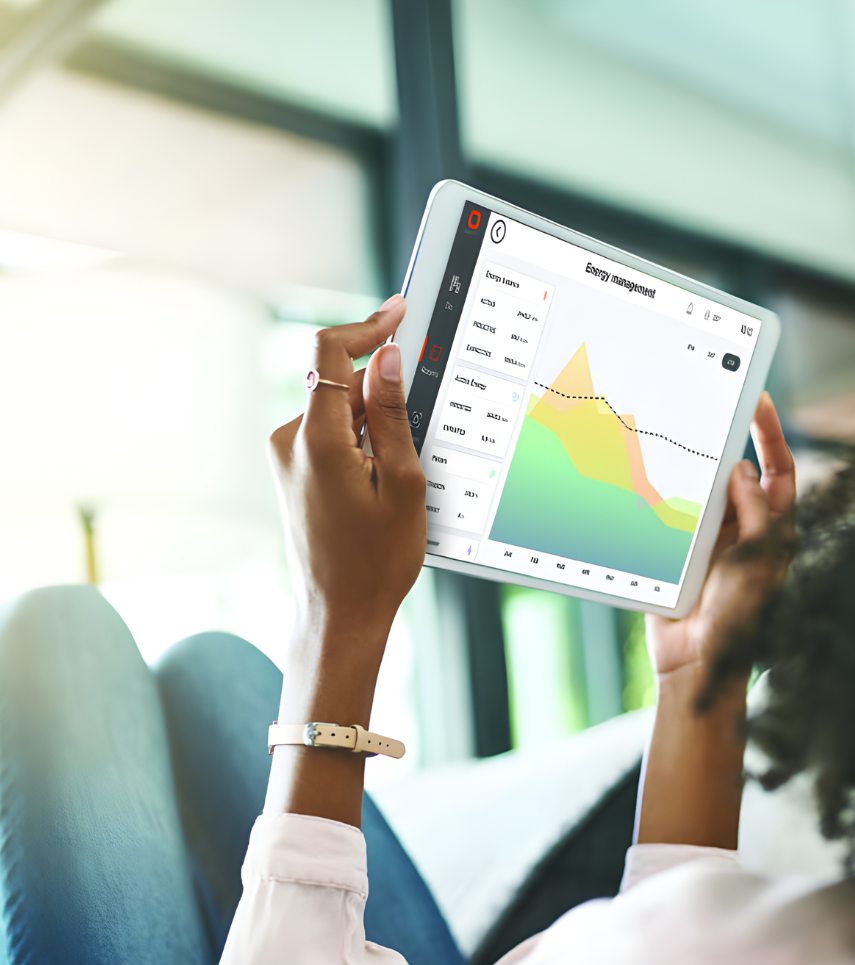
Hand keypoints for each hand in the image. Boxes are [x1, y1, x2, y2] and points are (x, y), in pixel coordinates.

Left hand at [264, 297, 425, 828]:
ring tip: (402, 473)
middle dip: (380, 389)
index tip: (398, 313)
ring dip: (372, 422)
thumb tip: (386, 356)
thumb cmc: (376, 561)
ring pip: (336, 412)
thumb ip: (390, 413)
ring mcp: (286, 459)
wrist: (339, 614)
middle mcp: (290, 442)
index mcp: (317, 441)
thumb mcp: (402, 482)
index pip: (331, 354)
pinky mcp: (292, 474)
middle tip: (422, 416)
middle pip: (337, 382)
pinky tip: (383, 481)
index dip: (367, 326)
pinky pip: (329, 436)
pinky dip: (359, 441)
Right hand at [647, 392, 795, 677]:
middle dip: (721, 444)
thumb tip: (742, 469)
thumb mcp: (757, 559)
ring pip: (697, 490)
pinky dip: (657, 497)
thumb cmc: (739, 618)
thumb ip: (756, 513)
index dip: (771, 436)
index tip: (757, 402)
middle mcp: (740, 529)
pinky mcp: (673, 550)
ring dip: (686, 470)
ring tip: (673, 443)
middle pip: (732, 473)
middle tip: (704, 411)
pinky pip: (666, 513)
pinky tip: (645, 480)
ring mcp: (705, 538)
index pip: (777, 472)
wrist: (695, 663)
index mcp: (770, 530)